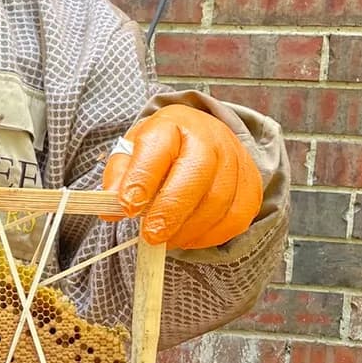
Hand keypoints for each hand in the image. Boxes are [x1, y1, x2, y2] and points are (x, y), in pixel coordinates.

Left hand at [100, 105, 262, 248]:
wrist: (201, 138)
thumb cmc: (162, 149)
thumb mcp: (132, 152)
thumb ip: (119, 176)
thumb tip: (111, 206)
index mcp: (172, 125)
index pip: (158, 149)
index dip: (142, 180)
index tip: (127, 207)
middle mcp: (209, 137)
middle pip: (196, 174)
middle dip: (171, 211)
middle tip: (151, 235)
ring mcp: (235, 160)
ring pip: (219, 200)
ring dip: (189, 228)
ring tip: (167, 238)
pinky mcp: (250, 184)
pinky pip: (237, 217)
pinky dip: (212, 235)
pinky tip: (191, 236)